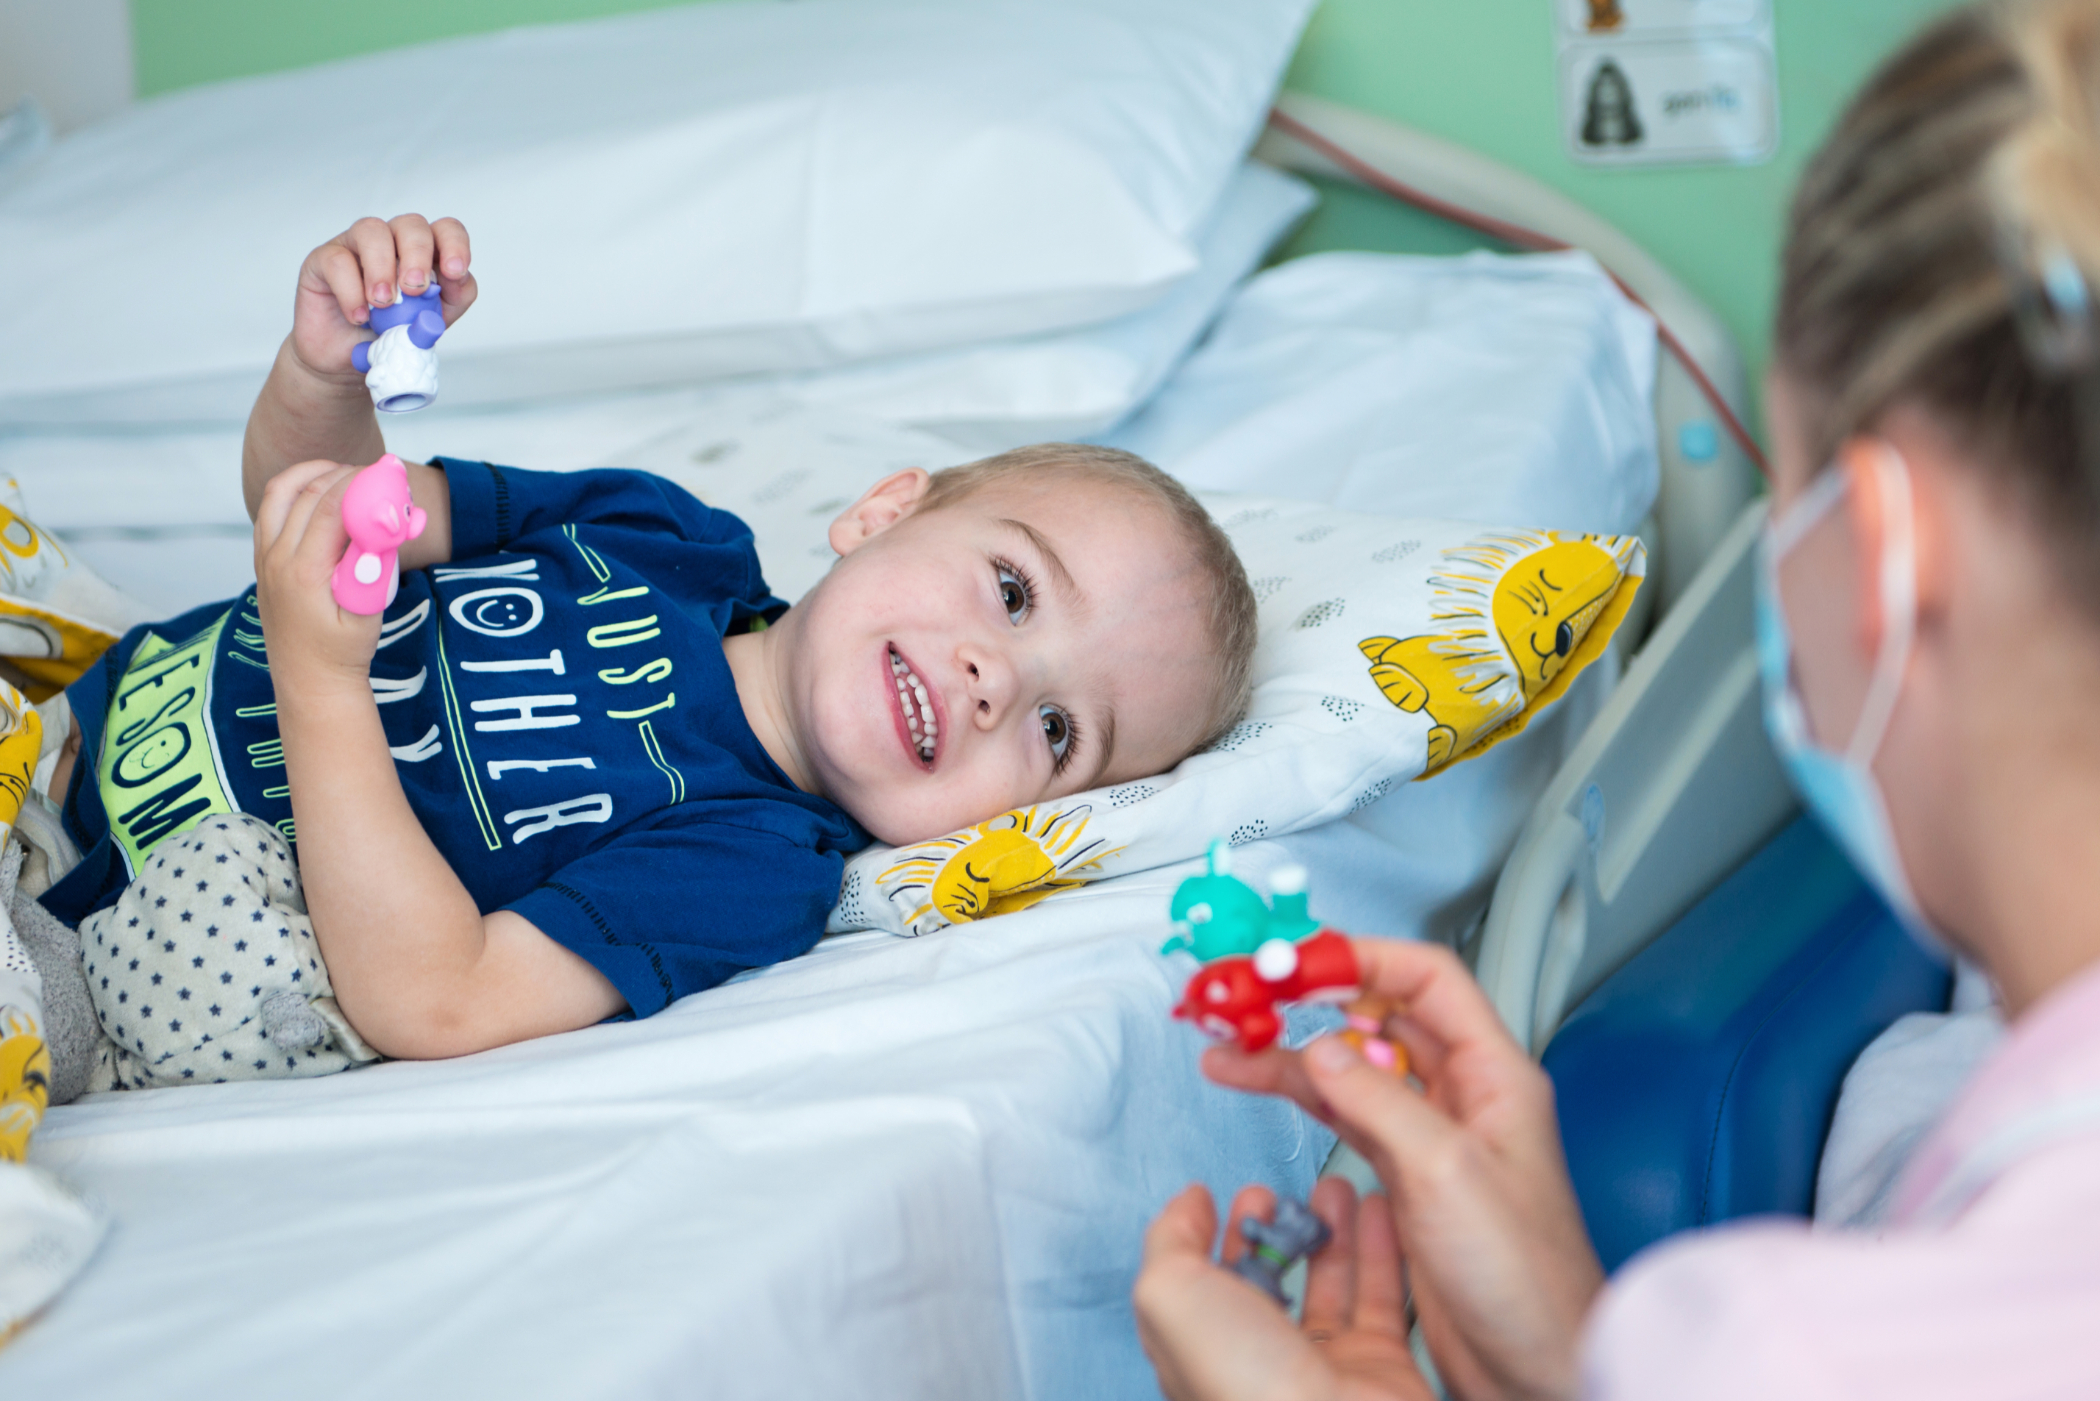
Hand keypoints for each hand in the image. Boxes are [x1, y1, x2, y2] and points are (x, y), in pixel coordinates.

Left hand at [253, 460, 381, 690]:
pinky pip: (271, 509)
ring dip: (312, 474)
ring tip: (345, 471)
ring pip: (279, 494)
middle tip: (377, 472)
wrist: (309, 679)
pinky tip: (320, 491)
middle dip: (344, 475)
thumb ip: (375, 567)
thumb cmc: (342, 651)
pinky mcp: (263, 560)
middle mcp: (276, 560)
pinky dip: (293, 489)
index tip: (388, 471)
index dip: (360, 483)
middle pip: (306, 494)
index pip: (329, 508)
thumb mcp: (368, 614)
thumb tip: (389, 524)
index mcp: (303, 573)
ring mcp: (264, 558)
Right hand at [288, 214, 475, 382]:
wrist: (343, 360)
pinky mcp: (323, 259)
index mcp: (423, 254)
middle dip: (418, 255)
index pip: (445, 230)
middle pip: (411, 225)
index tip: (454, 271)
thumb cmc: (387, 335)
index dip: (454, 244)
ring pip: (372, 230)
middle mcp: (391, 242)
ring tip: (383, 304)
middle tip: (414, 290)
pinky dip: (351, 290)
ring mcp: (355, 246)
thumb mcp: (428, 323)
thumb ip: (449, 301)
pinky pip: (338, 260)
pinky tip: (358, 315)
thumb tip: (457, 282)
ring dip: (382, 268)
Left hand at [1136, 1177, 1433, 1400]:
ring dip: (1331, 1230)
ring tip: (1335, 1187)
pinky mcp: (1380, 1365)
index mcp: (1201, 1354)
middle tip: (1280, 1193)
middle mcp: (1260, 1363)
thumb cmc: (1246, 1381)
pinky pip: (1383, 1296)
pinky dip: (1382, 1248)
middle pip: (1264, 1283)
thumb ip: (1170, 1243)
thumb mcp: (1172, 1297)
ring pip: (1328, 1284)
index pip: (1198, 1287)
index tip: (1220, 1196)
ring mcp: (1322, 1366)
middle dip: (1271, 1232)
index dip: (1204, 1238)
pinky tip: (1380, 1208)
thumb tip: (1187, 1203)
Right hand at [1202, 941, 1602, 1400]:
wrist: (1537, 1365)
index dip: (1362, 958)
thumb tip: (1324, 1048)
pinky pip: (1344, 1115)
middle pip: (1380, 1017)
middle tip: (1253, 995)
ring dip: (1291, 1052)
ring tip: (1230, 1044)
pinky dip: (1300, 1097)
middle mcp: (1464, 1096)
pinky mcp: (1404, 1176)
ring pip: (1352, 1067)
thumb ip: (1379, 1100)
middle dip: (1313, 1000)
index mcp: (1495, 1075)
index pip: (1426, 979)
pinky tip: (1263, 1086)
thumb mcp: (1446, 1170)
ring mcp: (1431, 1136)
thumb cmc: (1528, 1278)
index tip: (1298, 961)